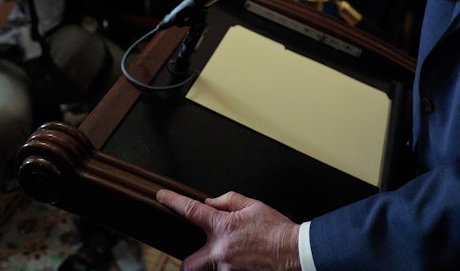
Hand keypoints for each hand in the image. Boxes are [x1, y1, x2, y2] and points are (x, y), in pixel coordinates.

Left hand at [156, 190, 301, 270]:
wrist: (296, 252)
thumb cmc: (277, 229)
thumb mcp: (253, 205)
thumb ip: (228, 200)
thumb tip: (210, 203)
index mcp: (223, 226)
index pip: (190, 211)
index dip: (173, 201)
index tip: (162, 196)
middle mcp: (221, 251)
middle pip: (188, 265)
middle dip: (188, 263)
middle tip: (197, 257)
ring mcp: (228, 269)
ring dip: (213, 267)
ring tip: (231, 258)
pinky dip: (228, 269)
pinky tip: (240, 262)